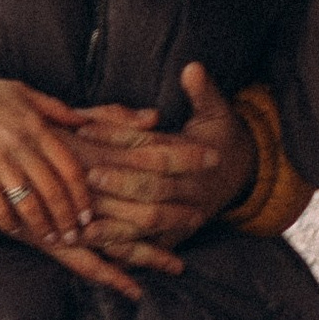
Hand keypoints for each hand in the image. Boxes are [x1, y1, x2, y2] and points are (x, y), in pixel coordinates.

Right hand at [0, 63, 181, 297]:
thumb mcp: (22, 91)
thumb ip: (54, 108)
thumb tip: (83, 122)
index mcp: (36, 125)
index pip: (70, 168)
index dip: (82, 196)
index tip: (88, 214)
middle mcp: (20, 144)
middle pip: (54, 190)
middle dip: (67, 218)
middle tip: (74, 236)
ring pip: (29, 203)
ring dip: (43, 226)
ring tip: (51, 238)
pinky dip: (10, 222)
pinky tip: (17, 230)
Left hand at [70, 62, 253, 249]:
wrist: (241, 176)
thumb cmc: (219, 138)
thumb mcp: (216, 112)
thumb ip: (203, 92)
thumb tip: (193, 68)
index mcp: (195, 158)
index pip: (154, 147)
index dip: (119, 137)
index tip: (86, 128)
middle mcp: (190, 192)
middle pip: (153, 189)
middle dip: (119, 183)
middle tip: (85, 174)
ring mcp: (183, 218)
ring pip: (146, 224)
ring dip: (112, 225)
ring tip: (77, 222)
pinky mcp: (174, 239)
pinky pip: (146, 249)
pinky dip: (120, 250)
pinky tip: (89, 246)